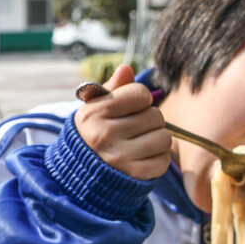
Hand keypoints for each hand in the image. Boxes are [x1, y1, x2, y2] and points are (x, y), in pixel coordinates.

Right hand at [74, 64, 170, 180]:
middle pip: (155, 116)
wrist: (80, 173)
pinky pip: (163, 160)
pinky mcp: (133, 175)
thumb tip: (126, 68)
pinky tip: (141, 159)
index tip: (130, 109)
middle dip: (149, 121)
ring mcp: (119, 157)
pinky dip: (157, 159)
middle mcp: (104, 134)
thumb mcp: (96, 108)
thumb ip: (113, 88)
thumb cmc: (94, 133)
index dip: (140, 100)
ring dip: (156, 140)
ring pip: (164, 137)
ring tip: (138, 145)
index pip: (140, 93)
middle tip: (134, 130)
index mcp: (94, 113)